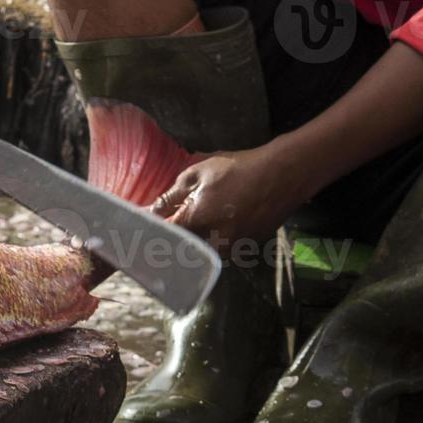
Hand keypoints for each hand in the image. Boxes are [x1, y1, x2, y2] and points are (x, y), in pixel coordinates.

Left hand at [150, 145, 305, 249]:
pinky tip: (214, 228)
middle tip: (164, 233)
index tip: (139, 234)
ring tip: (190, 230)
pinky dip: (212, 242)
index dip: (152, 235)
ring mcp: (233, 247)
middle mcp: (215, 240)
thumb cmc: (238, 169)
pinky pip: (221, 251)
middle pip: (184, 252)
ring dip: (193, 245)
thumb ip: (171, 196)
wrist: (283, 174)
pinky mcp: (246, 248)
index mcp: (199, 220)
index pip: (165, 237)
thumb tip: (149, 212)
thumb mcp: (198, 175)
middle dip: (171, 245)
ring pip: (203, 254)